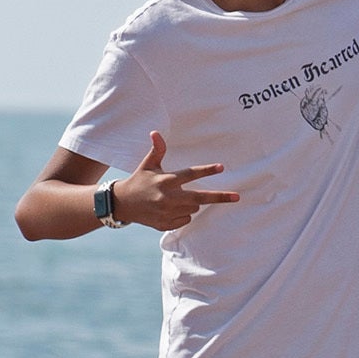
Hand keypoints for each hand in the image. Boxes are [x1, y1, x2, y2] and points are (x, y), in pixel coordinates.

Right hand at [112, 132, 235, 230]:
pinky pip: (186, 219)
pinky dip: (183, 214)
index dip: (206, 170)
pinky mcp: (165, 224)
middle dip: (219, 197)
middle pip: (199, 197)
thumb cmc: (139, 180)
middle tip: (236, 197)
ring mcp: (166, 213)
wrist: (122, 204)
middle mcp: (167, 198)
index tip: (221, 167)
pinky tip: (170, 209)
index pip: (190, 174)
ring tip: (175, 197)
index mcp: (165, 181)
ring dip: (191, 202)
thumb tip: (156, 132)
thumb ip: (157, 150)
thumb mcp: (148, 164)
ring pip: (194, 208)